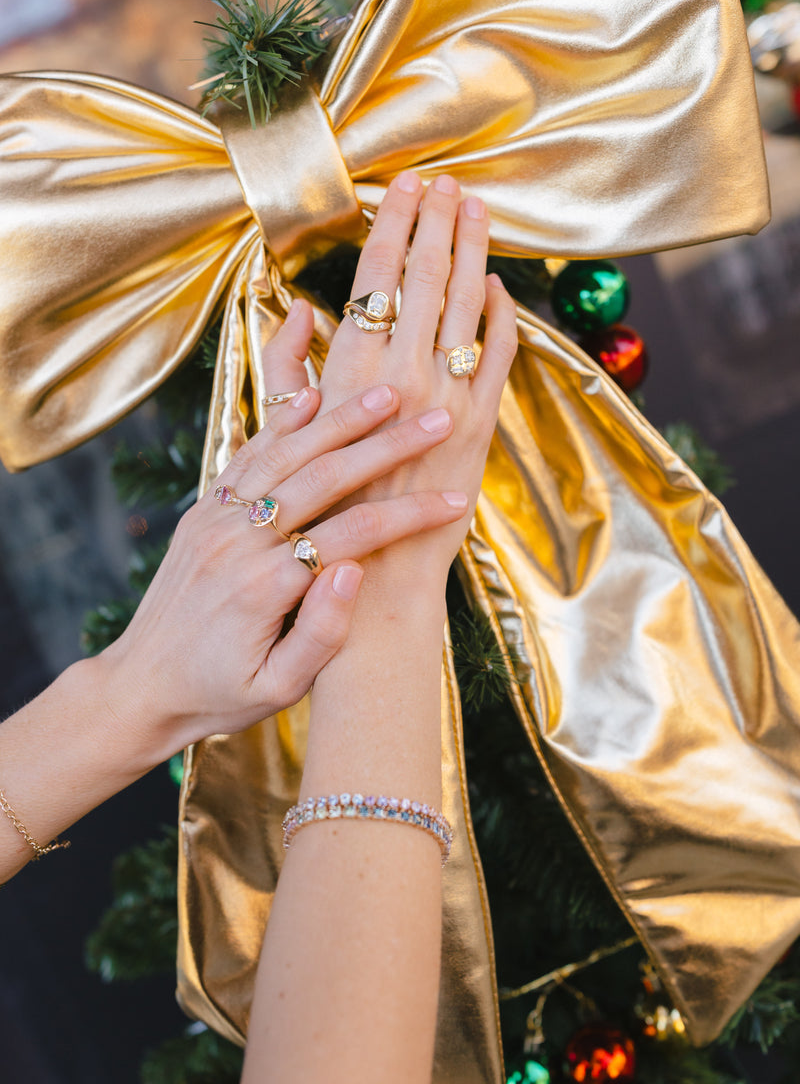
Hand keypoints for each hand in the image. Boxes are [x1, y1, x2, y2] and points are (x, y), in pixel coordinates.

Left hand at [96, 315, 468, 767]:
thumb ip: (321, 635)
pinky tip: (312, 395)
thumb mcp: (277, 690)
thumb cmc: (220, 696)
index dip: (411, 515)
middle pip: (325, 477)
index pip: (355, 535)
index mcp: (265, 587)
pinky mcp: (202, 511)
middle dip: (387, 446)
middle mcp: (238, 542)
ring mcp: (215, 520)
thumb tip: (355, 571)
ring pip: (286, 453)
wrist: (141, 685)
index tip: (458, 501)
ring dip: (340, 419)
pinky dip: (281, 424)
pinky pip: (246, 457)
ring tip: (389, 393)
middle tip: (437, 420)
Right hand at [265, 171, 517, 576]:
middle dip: (439, 220)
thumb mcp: (287, 436)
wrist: (375, 576)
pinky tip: (498, 288)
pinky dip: (501, 317)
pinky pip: (500, 356)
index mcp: (351, 369)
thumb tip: (298, 313)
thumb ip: (287, 370)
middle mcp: (404, 374)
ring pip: (466, 305)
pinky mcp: (481, 427)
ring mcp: (449, 398)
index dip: (395, 221)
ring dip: (473, 251)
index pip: (378, 274)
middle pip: (427, 276)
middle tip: (448, 180)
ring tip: (477, 210)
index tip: (406, 182)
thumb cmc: (319, 511)